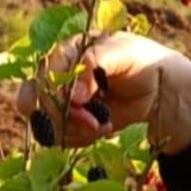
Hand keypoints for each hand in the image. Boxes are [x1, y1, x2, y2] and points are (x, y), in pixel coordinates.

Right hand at [16, 31, 190, 152]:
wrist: (157, 88)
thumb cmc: (140, 61)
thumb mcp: (123, 52)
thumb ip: (96, 62)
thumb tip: (75, 94)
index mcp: (66, 51)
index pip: (44, 73)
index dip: (58, 92)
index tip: (84, 101)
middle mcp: (56, 75)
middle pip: (33, 100)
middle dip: (62, 116)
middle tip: (93, 122)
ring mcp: (61, 101)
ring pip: (43, 123)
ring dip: (72, 130)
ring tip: (102, 125)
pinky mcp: (69, 122)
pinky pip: (58, 138)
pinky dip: (79, 139)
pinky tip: (103, 129)